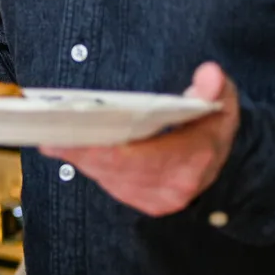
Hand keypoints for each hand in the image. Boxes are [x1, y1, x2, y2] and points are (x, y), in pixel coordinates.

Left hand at [39, 62, 240, 216]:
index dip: (101, 148)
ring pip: (108, 178)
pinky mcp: (145, 201)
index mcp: (193, 159)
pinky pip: (110, 184)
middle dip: (80, 151)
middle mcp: (173, 185)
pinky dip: (90, 166)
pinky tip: (68, 149)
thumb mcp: (223, 103)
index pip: (139, 157)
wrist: (226, 164)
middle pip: (115, 169)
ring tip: (51, 138)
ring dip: (80, 159)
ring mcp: (157, 198)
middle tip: (48, 134)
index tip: (69, 136)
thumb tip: (209, 73)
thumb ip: (214, 88)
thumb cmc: (214, 127)